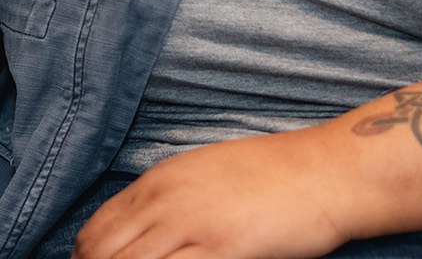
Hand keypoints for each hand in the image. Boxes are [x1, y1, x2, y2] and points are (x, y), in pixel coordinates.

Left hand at [71, 129, 347, 258]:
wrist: (325, 171)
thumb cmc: (274, 175)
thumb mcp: (207, 174)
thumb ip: (170, 198)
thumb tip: (145, 228)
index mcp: (160, 181)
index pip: (96, 229)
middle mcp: (166, 200)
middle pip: (102, 253)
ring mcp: (192, 225)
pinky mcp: (222, 249)